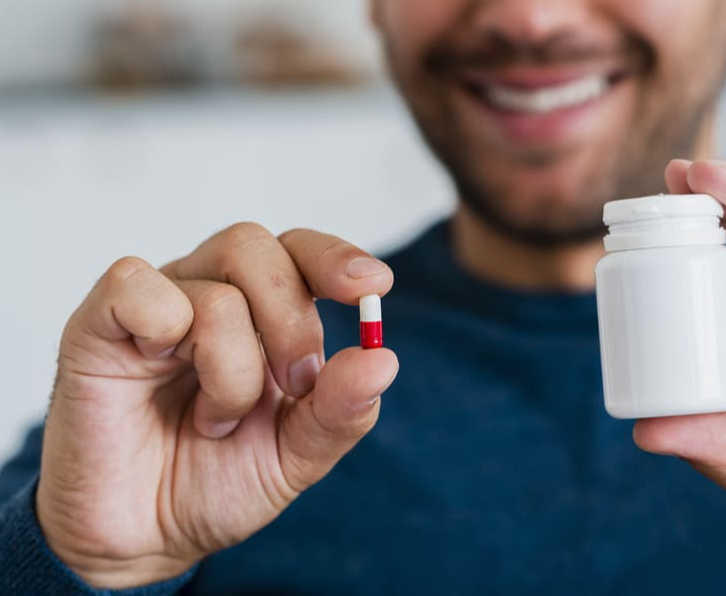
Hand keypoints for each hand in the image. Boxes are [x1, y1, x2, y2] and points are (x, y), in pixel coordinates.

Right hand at [37, 223, 397, 588]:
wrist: (145, 539)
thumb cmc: (218, 482)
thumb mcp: (298, 455)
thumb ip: (342, 409)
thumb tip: (383, 359)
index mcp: (263, 314)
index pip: (299, 252)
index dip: (334, 258)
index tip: (372, 287)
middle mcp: (209, 293)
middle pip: (257, 249)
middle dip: (292, 324)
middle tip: (292, 385)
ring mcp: (155, 306)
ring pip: (215, 293)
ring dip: (232, 370)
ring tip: (217, 420)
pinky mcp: (98, 324)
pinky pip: (136, 286)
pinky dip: (163, 330)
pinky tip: (158, 375)